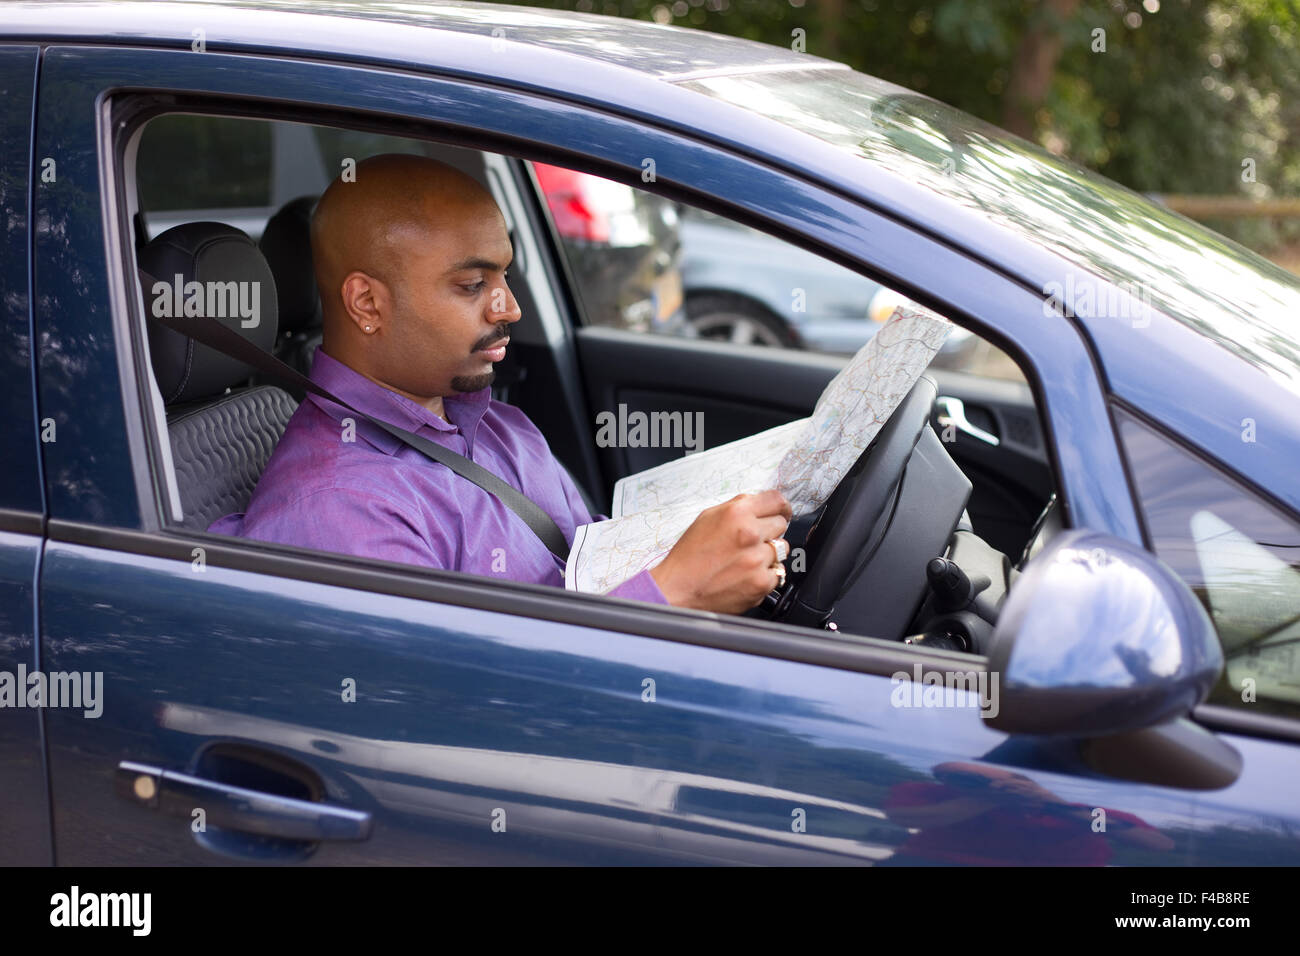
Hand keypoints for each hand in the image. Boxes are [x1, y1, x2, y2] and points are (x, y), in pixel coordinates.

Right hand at [650, 490, 792, 613]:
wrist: (678, 590)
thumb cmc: (689, 556)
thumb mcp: (708, 518)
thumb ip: (738, 508)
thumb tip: (760, 505)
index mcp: (736, 513)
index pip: (777, 500)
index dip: (781, 507)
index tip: (782, 512)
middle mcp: (749, 534)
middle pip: (781, 524)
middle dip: (769, 531)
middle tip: (750, 542)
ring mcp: (757, 560)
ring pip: (782, 550)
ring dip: (768, 554)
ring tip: (745, 561)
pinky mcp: (761, 583)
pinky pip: (777, 573)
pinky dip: (765, 575)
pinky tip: (745, 576)